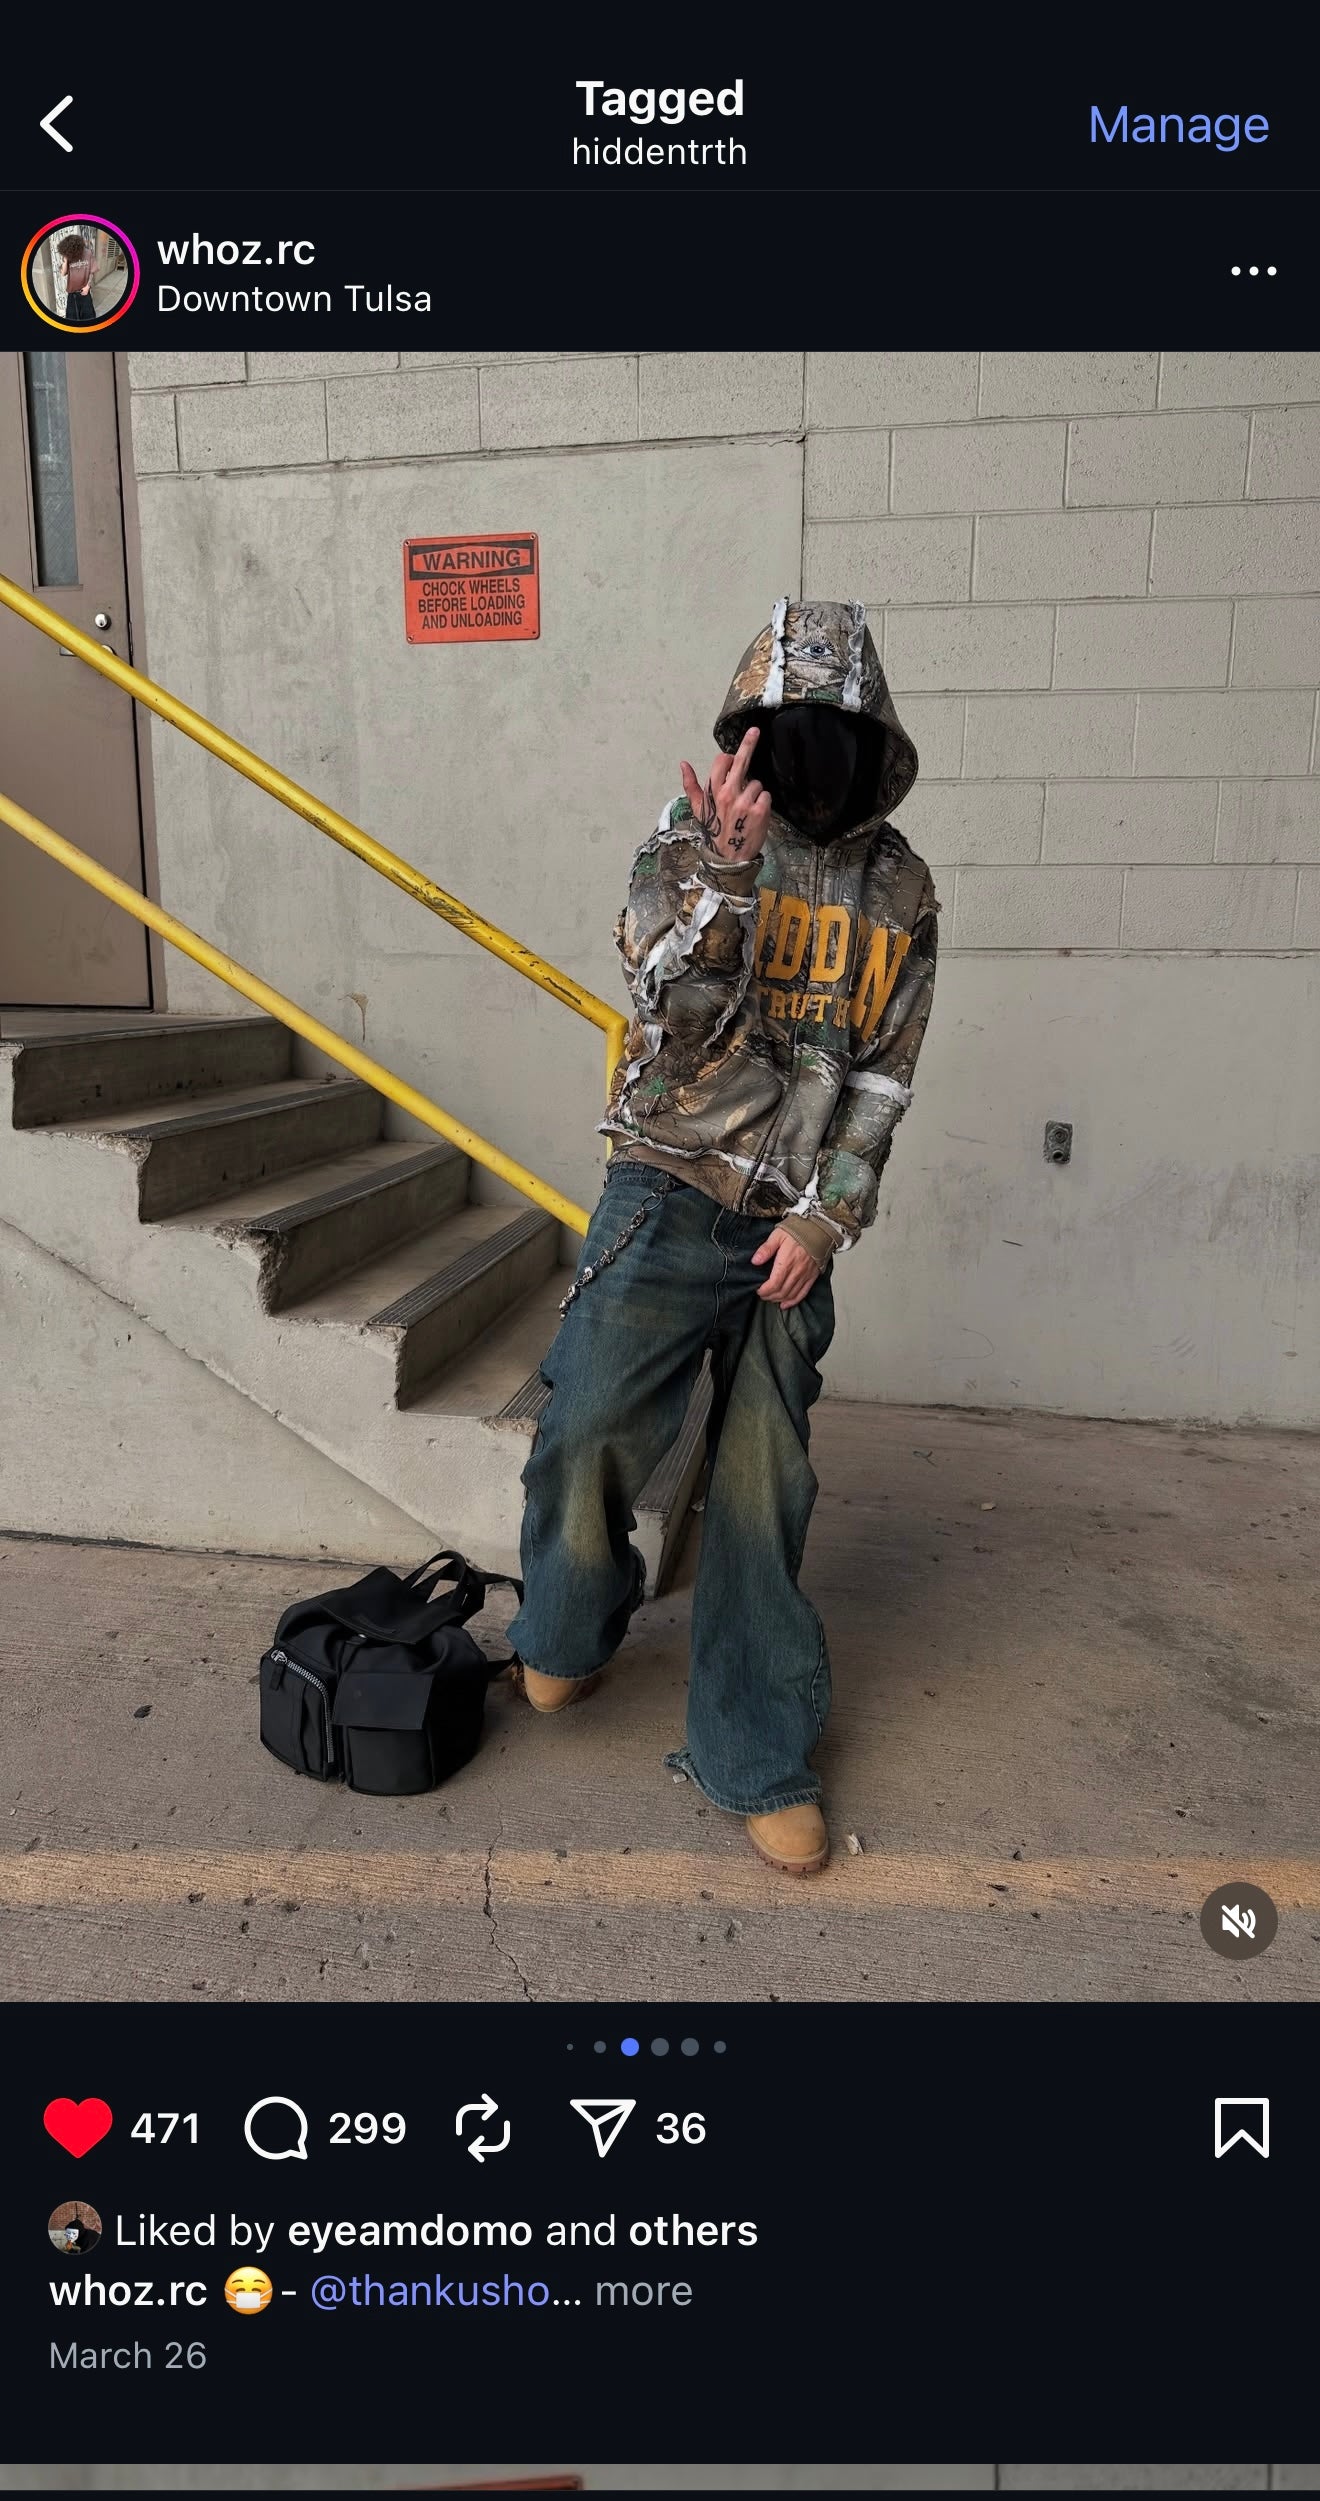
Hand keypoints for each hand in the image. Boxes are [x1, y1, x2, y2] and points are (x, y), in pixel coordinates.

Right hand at [680, 726, 771, 863]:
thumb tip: (683, 764)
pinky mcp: (760, 811)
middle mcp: (728, 793)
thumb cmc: (714, 829)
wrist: (727, 857)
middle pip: (740, 761)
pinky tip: (755, 815)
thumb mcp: (698, 809)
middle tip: (755, 730)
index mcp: (713, 791)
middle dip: (748, 743)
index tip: (733, 760)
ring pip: (756, 783)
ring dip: (754, 793)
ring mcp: (745, 802)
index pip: (721, 761)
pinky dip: (763, 803)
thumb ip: (691, 785)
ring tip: (746, 809)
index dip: (728, 759)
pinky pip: (766, 795)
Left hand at [752, 1226, 821, 1309]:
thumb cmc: (799, 1231)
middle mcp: (797, 1271)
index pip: (773, 1284)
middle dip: (769, 1296)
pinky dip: (793, 1301)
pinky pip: (803, 1293)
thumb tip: (755, 1261)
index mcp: (787, 1262)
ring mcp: (805, 1275)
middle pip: (781, 1292)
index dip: (764, 1290)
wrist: (819, 1229)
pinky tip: (785, 1304)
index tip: (758, 1290)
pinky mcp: (812, 1277)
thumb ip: (766, 1249)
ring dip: (779, 1299)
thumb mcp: (778, 1235)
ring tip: (771, 1298)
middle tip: (762, 1294)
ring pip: (790, 1294)